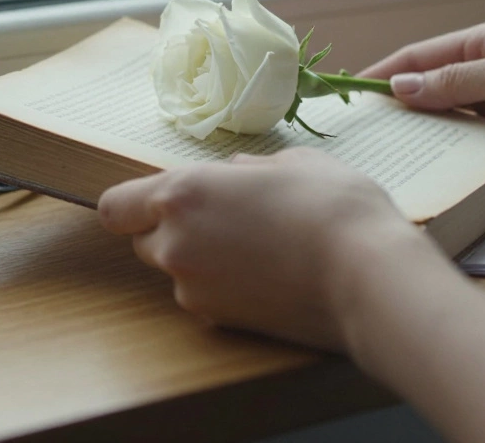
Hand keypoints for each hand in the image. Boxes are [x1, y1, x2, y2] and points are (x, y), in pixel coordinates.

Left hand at [97, 148, 424, 349]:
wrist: (368, 278)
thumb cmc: (335, 208)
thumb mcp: (294, 163)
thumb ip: (251, 168)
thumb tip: (237, 173)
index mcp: (183, 193)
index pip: (115, 206)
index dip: (133, 204)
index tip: (159, 200)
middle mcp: (175, 244)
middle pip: (144, 240)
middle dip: (172, 230)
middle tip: (225, 219)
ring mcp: (194, 289)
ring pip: (177, 271)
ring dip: (201, 260)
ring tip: (259, 248)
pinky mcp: (218, 322)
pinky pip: (205, 297)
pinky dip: (225, 287)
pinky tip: (270, 275)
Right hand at [359, 19, 484, 178]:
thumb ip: (456, 82)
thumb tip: (401, 89)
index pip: (424, 57)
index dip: (388, 74)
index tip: (353, 94)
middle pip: (435, 95)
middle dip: (403, 114)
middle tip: (366, 138)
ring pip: (455, 130)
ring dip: (432, 143)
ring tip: (393, 163)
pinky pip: (482, 157)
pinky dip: (462, 166)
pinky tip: (438, 179)